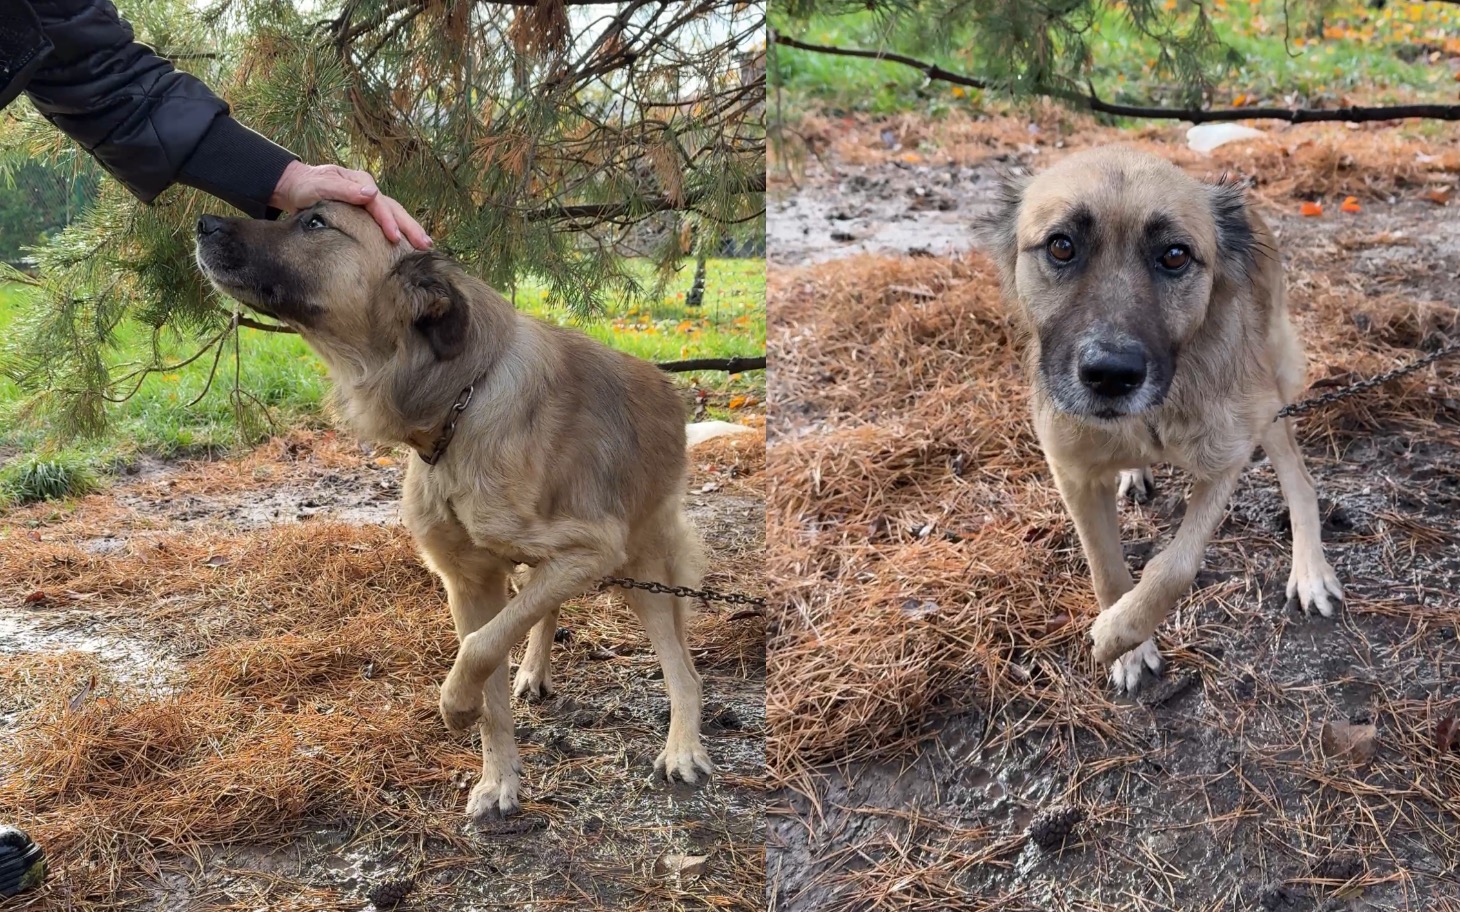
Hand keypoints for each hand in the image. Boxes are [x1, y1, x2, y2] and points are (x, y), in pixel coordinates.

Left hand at [269, 161, 431, 248]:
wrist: (295, 187)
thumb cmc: (306, 186)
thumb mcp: (320, 185)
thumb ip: (344, 189)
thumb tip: (372, 193)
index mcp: (360, 181)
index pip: (379, 203)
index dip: (388, 220)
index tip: (395, 237)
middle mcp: (369, 190)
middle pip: (395, 209)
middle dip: (410, 227)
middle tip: (425, 244)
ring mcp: (370, 201)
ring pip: (395, 215)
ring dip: (410, 231)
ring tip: (425, 246)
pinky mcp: (367, 212)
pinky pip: (387, 221)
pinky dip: (400, 232)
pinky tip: (409, 245)